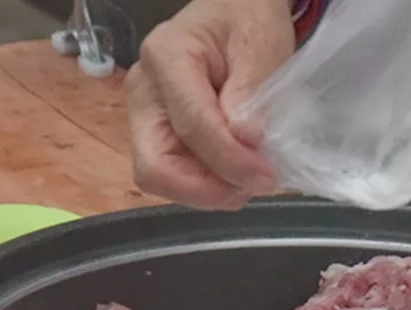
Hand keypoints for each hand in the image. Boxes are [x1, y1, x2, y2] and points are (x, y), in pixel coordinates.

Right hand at [124, 0, 294, 209]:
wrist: (234, 11)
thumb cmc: (248, 22)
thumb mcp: (261, 44)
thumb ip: (251, 92)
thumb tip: (245, 141)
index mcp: (166, 57)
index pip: (192, 126)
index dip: (230, 160)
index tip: (267, 176)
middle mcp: (143, 91)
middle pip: (155, 167)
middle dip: (206, 189)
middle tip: (252, 185)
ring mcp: (144, 115)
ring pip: (161, 178)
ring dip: (209, 190)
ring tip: (250, 176)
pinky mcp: (156, 133)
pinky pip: (174, 174)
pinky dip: (207, 184)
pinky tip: (237, 170)